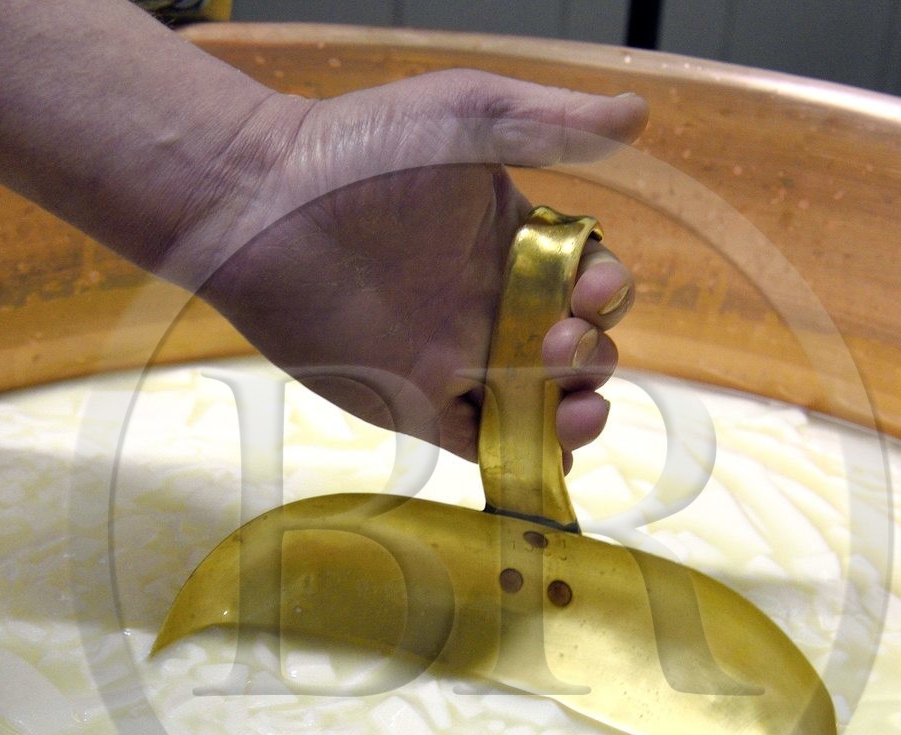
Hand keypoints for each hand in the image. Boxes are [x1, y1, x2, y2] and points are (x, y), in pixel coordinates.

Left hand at [187, 70, 648, 463]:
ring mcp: (460, 359)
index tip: (590, 291)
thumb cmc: (360, 148)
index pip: (590, 280)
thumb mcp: (465, 114)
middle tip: (557, 344)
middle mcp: (496, 304)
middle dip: (593, 355)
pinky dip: (525, 456)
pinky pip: (487, 443)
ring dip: (577, 412)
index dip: (607, 291)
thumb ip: (550, 122)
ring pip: (545, 404)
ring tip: (572, 408)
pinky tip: (549, 450)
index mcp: (516, 241)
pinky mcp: (421, 406)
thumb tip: (637, 112)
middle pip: (578, 348)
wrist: (262, 205)